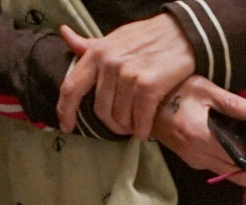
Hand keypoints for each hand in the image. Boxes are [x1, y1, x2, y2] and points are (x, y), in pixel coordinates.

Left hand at [58, 14, 195, 136]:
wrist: (180, 33)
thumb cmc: (148, 37)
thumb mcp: (114, 39)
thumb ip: (90, 45)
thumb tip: (64, 34)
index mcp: (96, 53)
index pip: (71, 86)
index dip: (65, 110)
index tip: (66, 126)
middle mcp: (109, 64)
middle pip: (100, 109)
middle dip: (111, 124)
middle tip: (122, 128)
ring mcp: (128, 75)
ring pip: (121, 116)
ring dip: (129, 127)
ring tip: (136, 126)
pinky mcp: (148, 85)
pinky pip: (140, 117)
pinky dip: (142, 129)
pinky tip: (145, 130)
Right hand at [151, 76, 245, 189]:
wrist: (140, 101)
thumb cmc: (172, 92)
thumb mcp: (204, 89)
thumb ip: (233, 103)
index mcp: (201, 138)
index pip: (240, 164)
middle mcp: (197, 155)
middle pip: (237, 175)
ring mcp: (193, 159)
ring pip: (228, 174)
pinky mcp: (192, 159)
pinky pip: (219, 168)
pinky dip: (237, 166)